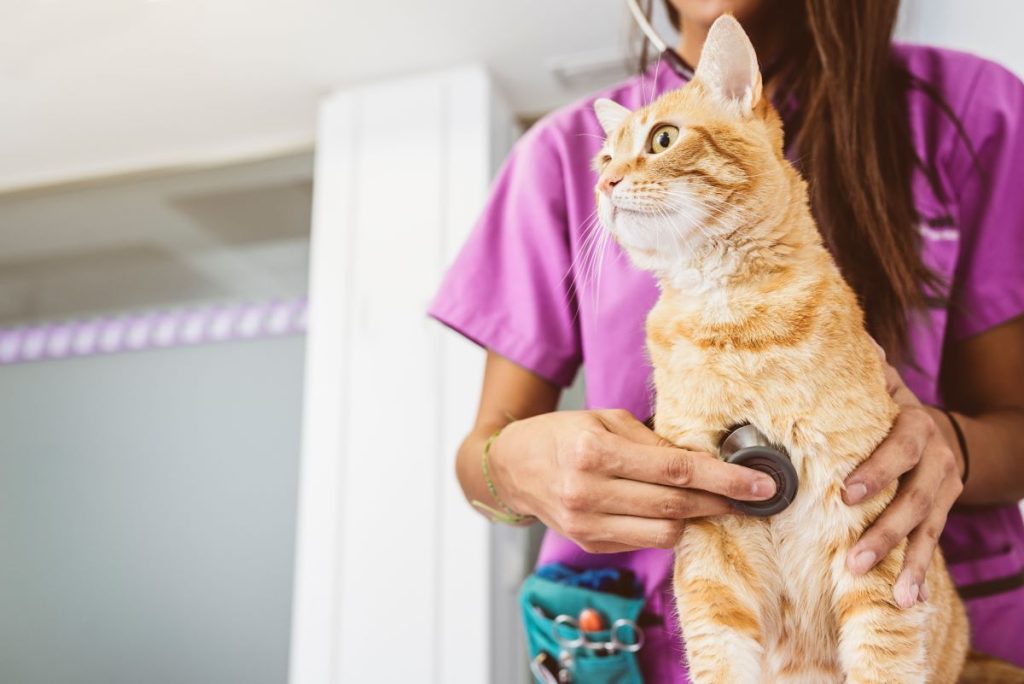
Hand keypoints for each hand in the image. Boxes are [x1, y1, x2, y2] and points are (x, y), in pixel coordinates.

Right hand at [488, 409, 776, 552]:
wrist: (512, 467)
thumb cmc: (562, 435)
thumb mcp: (605, 421)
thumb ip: (653, 442)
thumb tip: (706, 461)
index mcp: (593, 452)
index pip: (674, 470)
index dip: (724, 479)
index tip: (760, 485)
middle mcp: (588, 492)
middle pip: (675, 504)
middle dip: (721, 501)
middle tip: (752, 495)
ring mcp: (587, 524)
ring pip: (665, 532)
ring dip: (695, 517)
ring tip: (710, 501)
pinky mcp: (589, 544)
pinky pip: (645, 541)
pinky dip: (665, 526)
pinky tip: (673, 510)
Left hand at [842, 358, 963, 608]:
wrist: (946, 432)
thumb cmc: (892, 409)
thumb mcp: (884, 384)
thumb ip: (863, 368)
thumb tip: (838, 336)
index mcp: (914, 427)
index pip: (898, 448)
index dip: (876, 471)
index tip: (846, 494)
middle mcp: (935, 461)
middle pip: (915, 499)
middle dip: (886, 530)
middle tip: (854, 558)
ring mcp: (943, 492)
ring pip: (926, 529)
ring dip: (905, 561)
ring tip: (887, 590)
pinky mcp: (942, 515)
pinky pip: (933, 547)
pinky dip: (921, 574)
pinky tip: (909, 601)